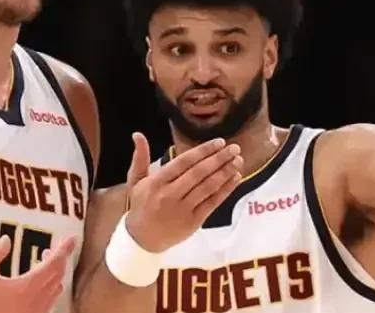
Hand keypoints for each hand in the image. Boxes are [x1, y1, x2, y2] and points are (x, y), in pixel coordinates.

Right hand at [0, 234, 77, 312]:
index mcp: (27, 287)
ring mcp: (35, 312)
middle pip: (58, 275)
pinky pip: (49, 301)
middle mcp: (36, 301)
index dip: (64, 249)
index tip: (72, 238)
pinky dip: (50, 287)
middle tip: (59, 246)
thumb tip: (6, 239)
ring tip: (46, 259)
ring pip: (56, 289)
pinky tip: (39, 282)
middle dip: (61, 259)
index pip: (54, 264)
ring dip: (55, 273)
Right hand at [123, 133, 242, 252]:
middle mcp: (170, 195)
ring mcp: (183, 209)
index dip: (203, 151)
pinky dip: (225, 190)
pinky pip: (212, 203)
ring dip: (225, 173)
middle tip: (234, 148)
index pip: (184, 162)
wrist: (142, 239)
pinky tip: (235, 179)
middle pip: (198, 173)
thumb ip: (140, 157)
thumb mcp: (136, 181)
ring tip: (238, 160)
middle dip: (219, 159)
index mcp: (157, 182)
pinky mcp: (193, 222)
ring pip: (207, 187)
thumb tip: (138, 134)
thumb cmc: (140, 206)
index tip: (219, 142)